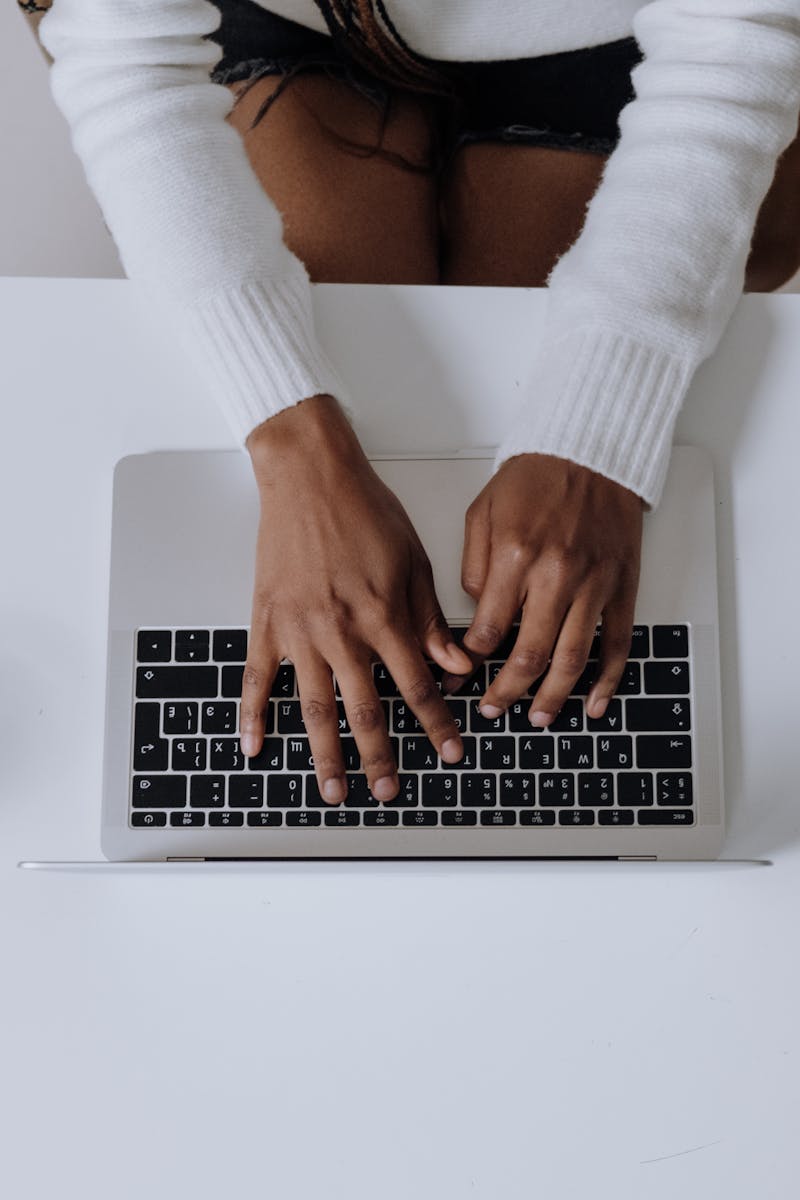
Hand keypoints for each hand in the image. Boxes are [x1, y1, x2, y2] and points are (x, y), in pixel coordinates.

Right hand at [241, 395, 472, 803]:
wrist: (309, 475)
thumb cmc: (364, 510)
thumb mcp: (414, 561)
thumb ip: (430, 620)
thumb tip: (456, 664)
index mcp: (383, 616)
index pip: (417, 686)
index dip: (436, 725)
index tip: (449, 753)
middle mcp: (342, 631)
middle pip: (365, 709)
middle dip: (380, 756)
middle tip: (388, 791)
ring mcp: (299, 631)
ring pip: (313, 706)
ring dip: (325, 753)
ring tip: (333, 788)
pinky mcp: (266, 621)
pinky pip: (257, 678)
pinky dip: (253, 715)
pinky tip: (255, 747)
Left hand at [441, 453, 644, 724]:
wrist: (591, 450)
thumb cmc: (535, 478)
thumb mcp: (483, 513)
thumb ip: (474, 567)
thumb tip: (477, 616)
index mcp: (515, 556)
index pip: (486, 629)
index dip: (469, 663)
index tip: (458, 679)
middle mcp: (555, 575)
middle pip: (528, 654)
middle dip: (507, 692)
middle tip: (493, 710)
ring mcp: (593, 584)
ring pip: (572, 658)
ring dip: (553, 696)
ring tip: (538, 718)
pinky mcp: (621, 587)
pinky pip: (616, 643)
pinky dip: (607, 679)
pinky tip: (595, 703)